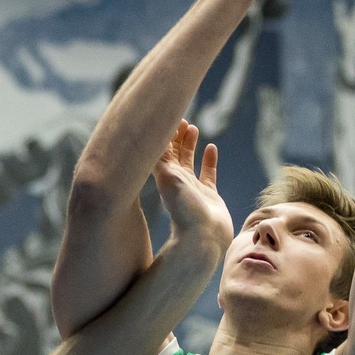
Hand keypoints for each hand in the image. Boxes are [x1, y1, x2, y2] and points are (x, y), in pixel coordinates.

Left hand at [151, 121, 232, 256]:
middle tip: (181, 118)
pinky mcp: (209, 196)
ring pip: (189, 160)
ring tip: (192, 128)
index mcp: (165, 177)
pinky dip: (209, 160)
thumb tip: (143, 133)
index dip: (162, 132)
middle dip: (175, 135)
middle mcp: (176, 182)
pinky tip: (211, 147)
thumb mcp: (168, 179)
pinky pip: (208, 174)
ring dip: (190, 144)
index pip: (159, 148)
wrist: (202, 241)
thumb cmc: (185, 212)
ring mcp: (192, 188)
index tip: (166, 114)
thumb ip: (160, 158)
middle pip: (172, 152)